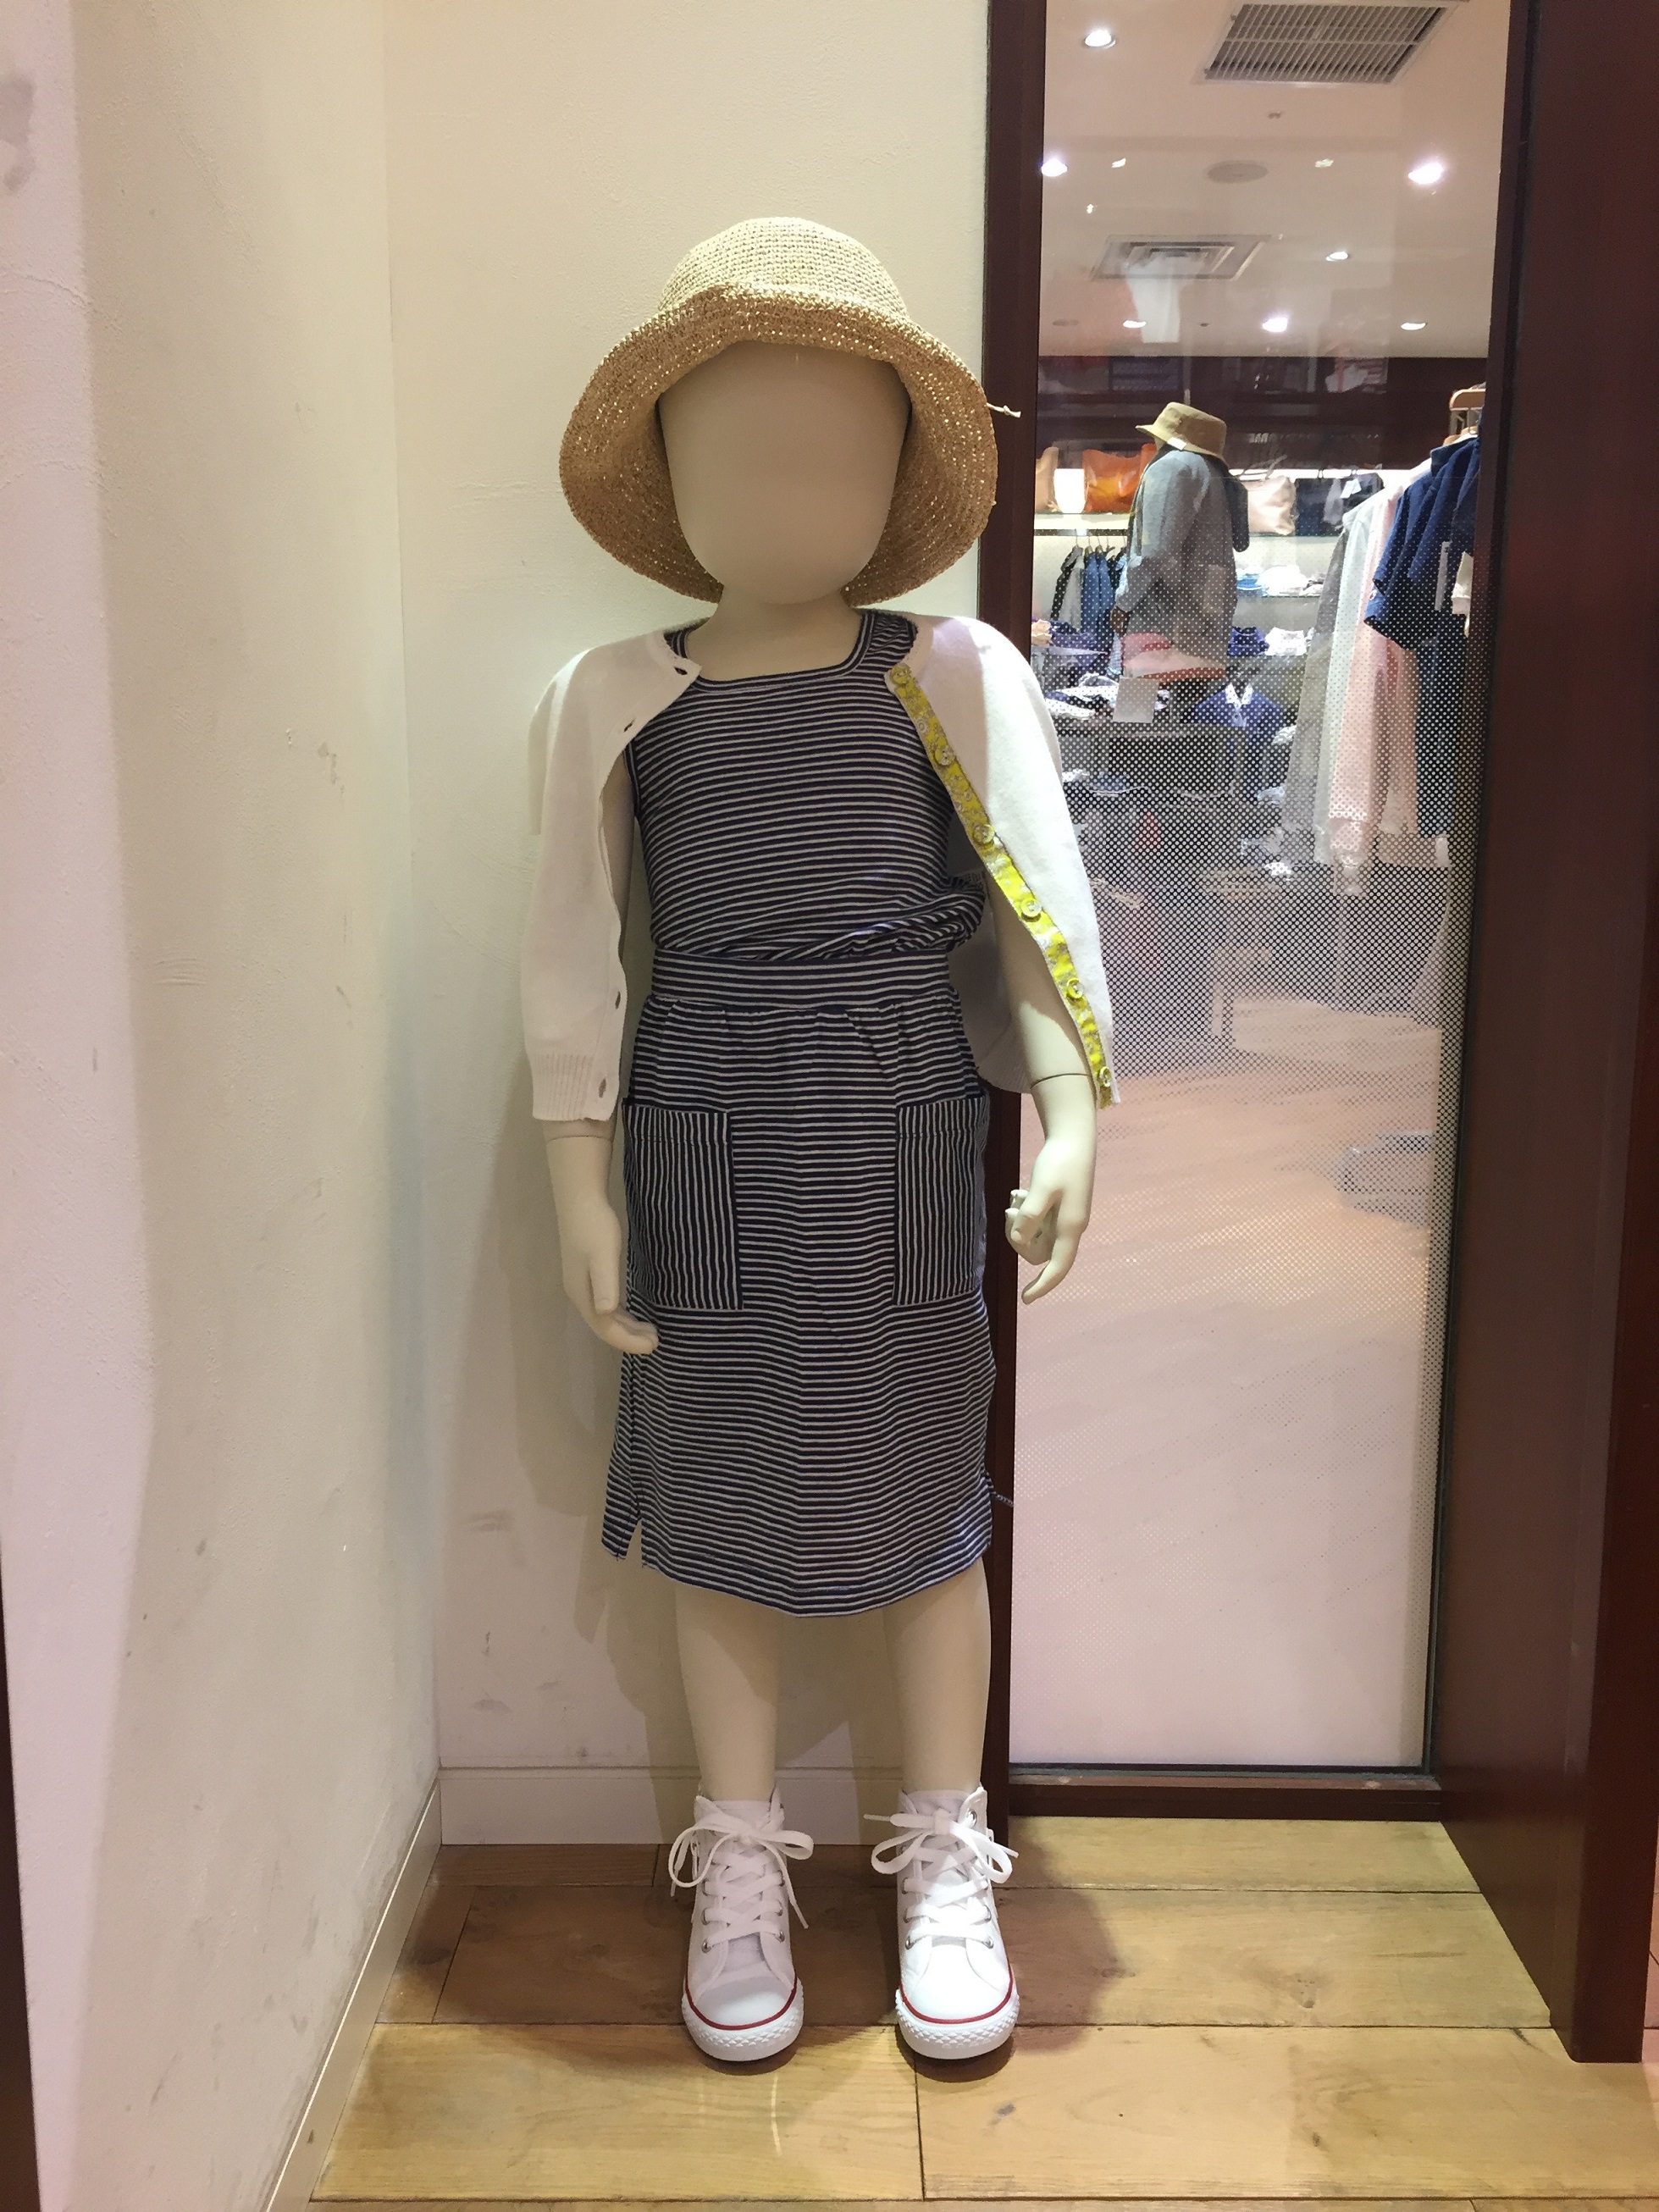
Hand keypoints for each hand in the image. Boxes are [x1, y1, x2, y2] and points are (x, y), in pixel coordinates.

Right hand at [544, 1128, 657, 1354]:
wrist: (580, 1198)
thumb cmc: (595, 1226)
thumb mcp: (603, 1255)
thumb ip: (606, 1284)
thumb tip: (606, 1313)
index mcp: (582, 1293)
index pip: (605, 1328)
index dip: (628, 1341)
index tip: (654, 1345)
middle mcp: (579, 1293)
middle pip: (603, 1326)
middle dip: (628, 1337)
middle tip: (656, 1340)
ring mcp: (581, 1283)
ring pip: (603, 1316)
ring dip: (625, 1327)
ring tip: (649, 1332)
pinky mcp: (586, 1272)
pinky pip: (603, 1303)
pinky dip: (619, 1314)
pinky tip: (631, 1311)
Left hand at [1005, 1085, 1094, 1302]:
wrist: (1074, 1138)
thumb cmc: (1060, 1162)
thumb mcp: (1042, 1188)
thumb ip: (1031, 1216)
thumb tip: (1021, 1241)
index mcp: (1069, 1227)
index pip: (1057, 1267)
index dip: (1042, 1285)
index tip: (1025, 1299)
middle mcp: (1069, 1227)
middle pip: (1039, 1252)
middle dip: (1019, 1239)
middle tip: (1010, 1212)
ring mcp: (1064, 1217)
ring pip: (1035, 1236)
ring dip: (1020, 1222)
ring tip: (1016, 1197)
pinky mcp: (1057, 1207)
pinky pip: (1037, 1221)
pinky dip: (1025, 1211)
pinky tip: (1020, 1192)